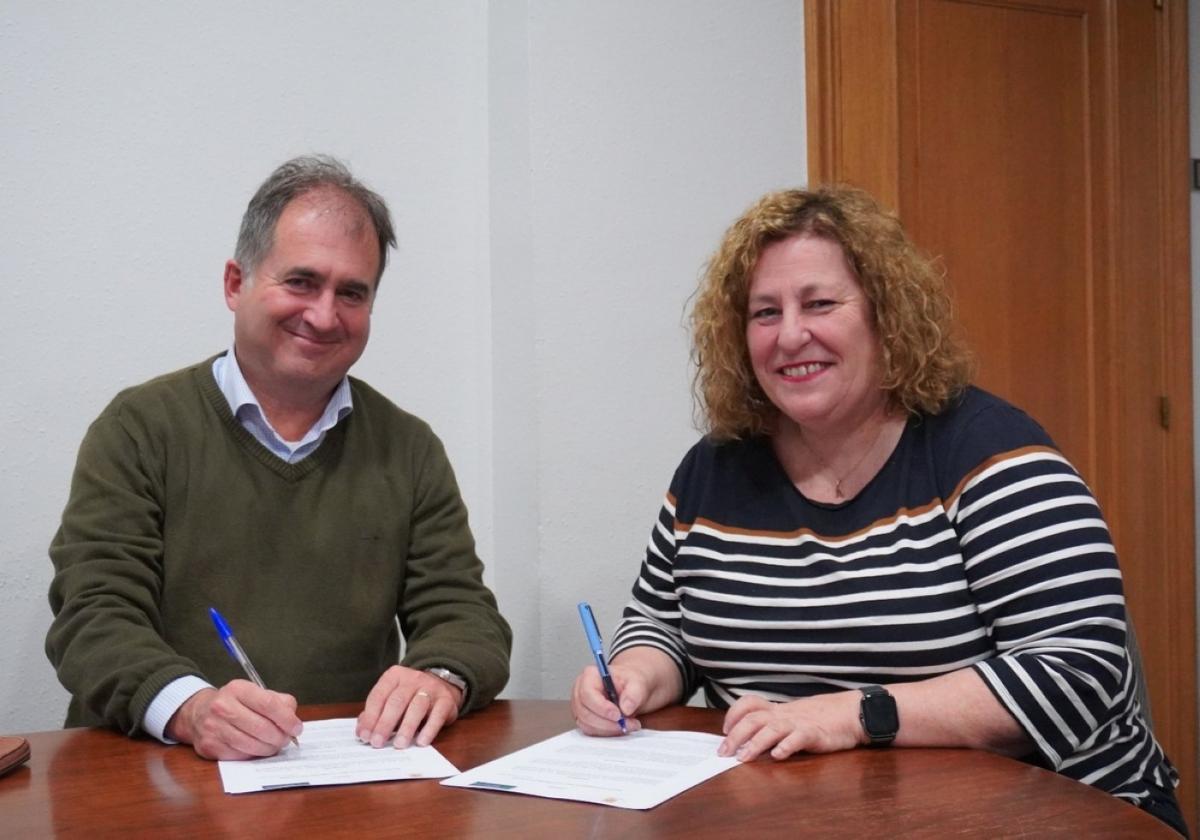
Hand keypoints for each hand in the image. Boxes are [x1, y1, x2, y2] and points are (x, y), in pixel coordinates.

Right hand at [166, 680, 301, 760]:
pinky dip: (253, 755)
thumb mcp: (255, 693)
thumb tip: (293, 720)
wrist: (198, 713)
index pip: (268, 704)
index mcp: (238, 689)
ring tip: (274, 745)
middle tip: (287, 740)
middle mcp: (223, 706)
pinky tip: (257, 749)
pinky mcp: (209, 746)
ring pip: (251, 745)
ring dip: (269, 748)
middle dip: (280, 737)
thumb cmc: (235, 703)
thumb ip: (279, 702)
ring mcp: (214, 728)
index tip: (296, 728)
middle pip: (261, 728)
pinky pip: (240, 755)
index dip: (287, 719)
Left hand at [356, 665, 461, 748]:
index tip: (365, 736)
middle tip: (378, 743)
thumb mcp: (391, 698)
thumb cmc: (410, 697)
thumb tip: (362, 731)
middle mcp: (413, 679)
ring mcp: (431, 688)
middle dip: (385, 723)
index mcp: (394, 676)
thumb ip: (376, 712)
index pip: (379, 696)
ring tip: (399, 744)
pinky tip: (421, 741)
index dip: (370, 717)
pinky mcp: (446, 700)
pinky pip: (438, 714)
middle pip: (397, 701)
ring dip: (406, 727)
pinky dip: (429, 729)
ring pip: (417, 706)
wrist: (442, 686)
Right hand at [570, 663, 646, 735]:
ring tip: (628, 725)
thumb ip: (634, 694)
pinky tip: (619, 727)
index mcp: (590, 675)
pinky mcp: (584, 719)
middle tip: (628, 724)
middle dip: (608, 723)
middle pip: (586, 712)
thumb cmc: (630, 682)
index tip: (618, 715)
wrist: (632, 689)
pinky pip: (590, 731)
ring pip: (587, 725)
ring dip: (609, 729)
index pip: (588, 694)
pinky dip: (606, 733)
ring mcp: (580, 706)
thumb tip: (625, 708)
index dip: (602, 707)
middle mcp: (581, 690)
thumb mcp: (638, 683)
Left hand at [717, 692, 861, 760]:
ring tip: (744, 757)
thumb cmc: (819, 718)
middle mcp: (784, 715)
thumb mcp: (792, 718)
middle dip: (735, 735)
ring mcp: (799, 723)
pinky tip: (778, 756)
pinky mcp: (814, 734)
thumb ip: (773, 726)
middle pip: (754, 718)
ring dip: (755, 743)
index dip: (734, 714)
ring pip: (772, 729)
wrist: (849, 713)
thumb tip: (748, 741)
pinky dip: (786, 746)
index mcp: (777, 710)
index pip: (750, 703)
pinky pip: (798, 738)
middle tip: (724, 752)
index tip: (724, 729)